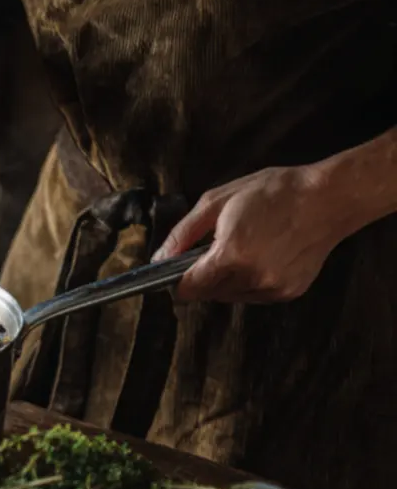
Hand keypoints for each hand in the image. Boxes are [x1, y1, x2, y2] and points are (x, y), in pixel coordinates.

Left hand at [154, 132, 396, 302]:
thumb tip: (160, 257)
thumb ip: (184, 233)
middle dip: (202, 276)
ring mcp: (273, 288)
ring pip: (230, 296)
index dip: (175, 283)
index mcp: (231, 255)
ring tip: (243, 247)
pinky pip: (255, 295)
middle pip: (208, 294)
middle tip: (213, 249)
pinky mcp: (289, 292)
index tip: (172, 275)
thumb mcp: (217, 201)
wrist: (328, 198)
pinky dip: (249, 281)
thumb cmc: (275, 192)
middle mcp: (253, 278)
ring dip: (225, 280)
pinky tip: (261, 256)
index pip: (189, 290)